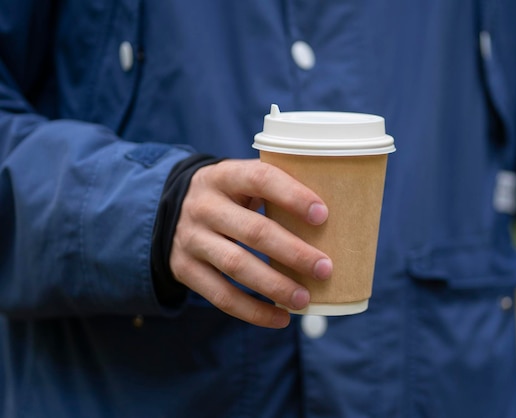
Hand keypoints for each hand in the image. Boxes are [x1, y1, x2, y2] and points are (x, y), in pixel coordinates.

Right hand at [169, 159, 331, 327]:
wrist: (170, 209)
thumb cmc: (229, 196)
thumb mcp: (242, 181)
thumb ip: (275, 191)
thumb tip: (337, 218)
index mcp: (224, 176)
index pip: (260, 180)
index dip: (292, 196)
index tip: (323, 215)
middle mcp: (204, 206)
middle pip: (252, 231)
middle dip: (293, 252)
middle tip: (326, 269)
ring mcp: (191, 239)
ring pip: (236, 266)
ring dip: (275, 286)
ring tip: (305, 299)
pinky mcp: (184, 269)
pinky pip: (220, 296)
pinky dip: (253, 311)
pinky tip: (281, 318)